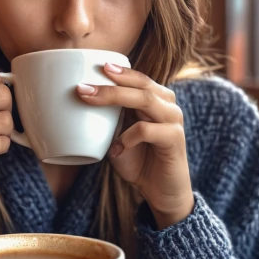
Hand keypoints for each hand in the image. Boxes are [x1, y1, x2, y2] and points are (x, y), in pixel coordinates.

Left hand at [77, 63, 193, 229]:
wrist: (160, 192)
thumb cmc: (138, 160)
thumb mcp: (119, 135)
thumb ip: (110, 117)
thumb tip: (84, 99)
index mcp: (156, 100)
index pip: (139, 78)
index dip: (119, 71)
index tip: (96, 66)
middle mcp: (167, 105)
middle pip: (141, 85)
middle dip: (110, 83)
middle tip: (84, 85)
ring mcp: (173, 121)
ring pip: (145, 100)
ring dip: (114, 97)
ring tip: (89, 100)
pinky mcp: (175, 139)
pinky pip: (147, 129)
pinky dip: (127, 137)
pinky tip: (117, 149)